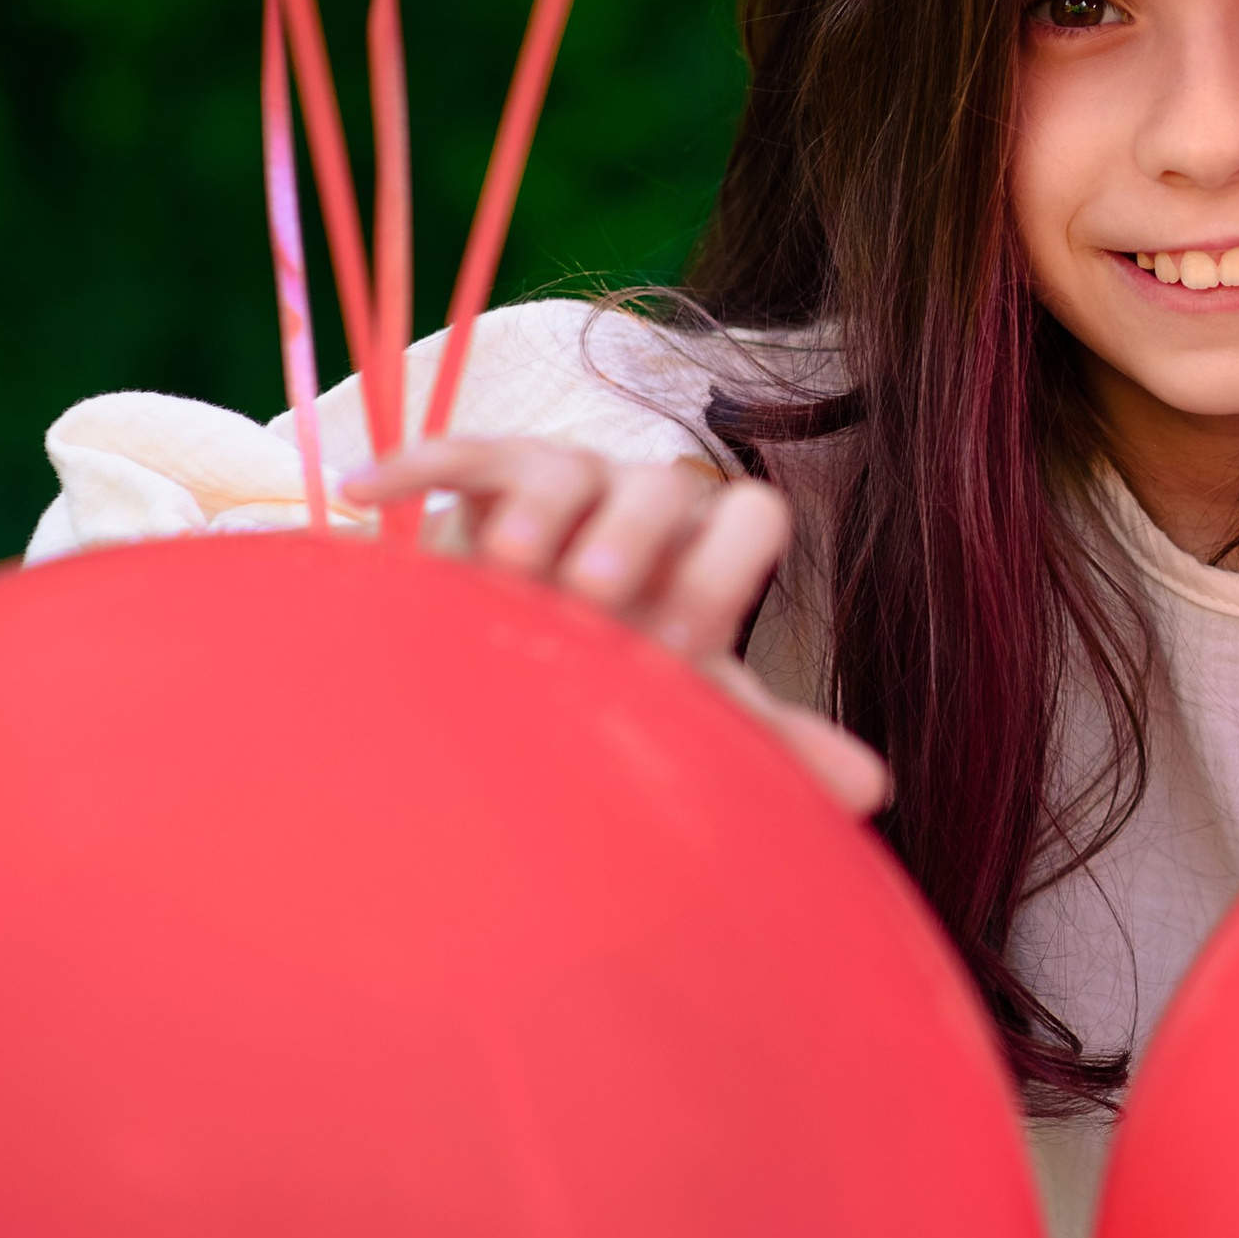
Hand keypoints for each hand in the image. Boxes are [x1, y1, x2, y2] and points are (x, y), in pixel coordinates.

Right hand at [344, 437, 889, 819]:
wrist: (514, 672)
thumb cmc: (611, 695)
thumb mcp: (683, 719)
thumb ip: (769, 746)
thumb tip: (874, 786)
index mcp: (703, 558)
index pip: (748, 516)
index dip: (717, 571)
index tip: (670, 647)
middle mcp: (644, 510)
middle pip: (666, 484)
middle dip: (635, 539)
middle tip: (591, 604)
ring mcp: (566, 485)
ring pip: (568, 461)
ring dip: (541, 513)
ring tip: (509, 576)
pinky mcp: (482, 480)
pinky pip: (458, 451)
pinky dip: (416, 467)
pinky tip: (364, 495)